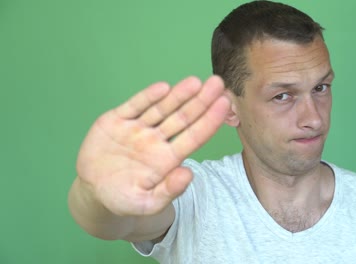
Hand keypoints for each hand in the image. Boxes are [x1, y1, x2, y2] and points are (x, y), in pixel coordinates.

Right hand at [76, 76, 229, 216]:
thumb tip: (189, 174)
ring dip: (178, 95)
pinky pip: (134, 106)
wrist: (93, 191)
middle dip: (200, 101)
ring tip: (195, 82)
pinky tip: (163, 88)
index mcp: (167, 159)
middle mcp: (156, 140)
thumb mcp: (146, 203)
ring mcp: (137, 129)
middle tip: (217, 83)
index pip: (193, 137)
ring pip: (162, 108)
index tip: (224, 105)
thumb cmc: (124, 199)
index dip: (209, 121)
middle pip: (182, 118)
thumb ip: (168, 191)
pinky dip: (147, 97)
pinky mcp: (117, 121)